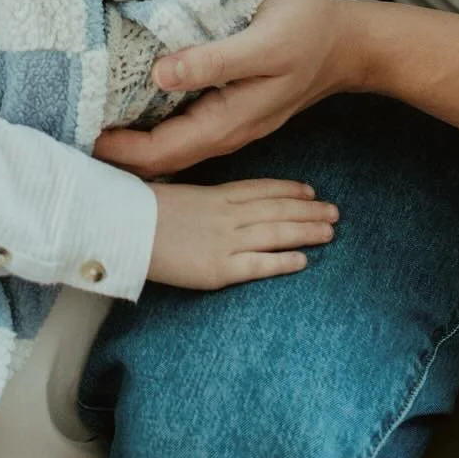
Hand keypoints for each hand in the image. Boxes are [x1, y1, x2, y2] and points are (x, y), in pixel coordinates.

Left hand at [95, 0, 367, 178]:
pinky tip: (132, 106)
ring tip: (89, 126)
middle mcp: (224, 130)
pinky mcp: (230, 105)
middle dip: (116, 155)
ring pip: (170, 145)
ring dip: (132, 142)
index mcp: (227, 121)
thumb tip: (159, 75)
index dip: (117, 152)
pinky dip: (153, 125)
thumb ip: (213, 61)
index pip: (160, 154)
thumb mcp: (261, 42)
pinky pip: (183, 127)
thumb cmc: (308, 33)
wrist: (349, 41)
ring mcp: (228, 121)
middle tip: (68, 138)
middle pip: (160, 159)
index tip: (76, 138)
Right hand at [145, 178, 338, 288]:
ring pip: (275, 233)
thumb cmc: (138, 209)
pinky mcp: (219, 268)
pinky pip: (258, 264)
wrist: (123, 225)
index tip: (309, 191)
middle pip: (276, 210)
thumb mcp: (172, 195)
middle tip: (335, 212)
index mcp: (214, 194)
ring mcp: (225, 241)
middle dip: (308, 211)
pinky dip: (283, 261)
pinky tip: (303, 261)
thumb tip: (202, 204)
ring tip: (330, 231)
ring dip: (306, 231)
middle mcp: (226, 215)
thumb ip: (194, 200)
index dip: (287, 190)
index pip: (260, 189)